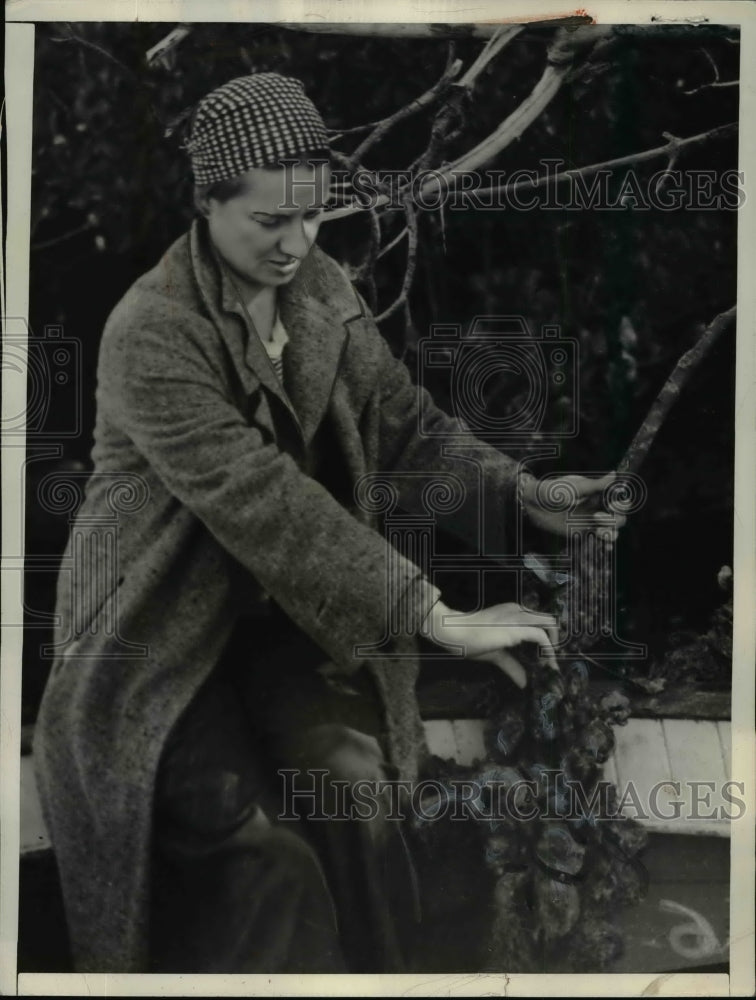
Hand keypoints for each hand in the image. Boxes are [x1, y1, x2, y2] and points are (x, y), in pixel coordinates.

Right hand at [421, 600, 558, 688]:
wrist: (455, 631)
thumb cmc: (469, 639)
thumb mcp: (495, 654)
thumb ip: (512, 665)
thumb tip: (524, 683)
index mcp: (513, 612)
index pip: (538, 621)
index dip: (546, 638)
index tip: (546, 658)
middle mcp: (519, 611)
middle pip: (549, 620)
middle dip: (556, 639)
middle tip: (552, 659)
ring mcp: (519, 617)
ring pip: (550, 623)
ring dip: (555, 644)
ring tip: (551, 663)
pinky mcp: (518, 628)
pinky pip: (542, 635)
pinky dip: (548, 650)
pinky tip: (548, 663)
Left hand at [519, 471, 625, 540]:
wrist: (534, 504)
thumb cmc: (553, 490)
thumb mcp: (575, 487)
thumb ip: (596, 485)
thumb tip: (615, 475)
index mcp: (598, 494)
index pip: (620, 500)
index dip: (622, 505)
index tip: (613, 505)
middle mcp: (598, 507)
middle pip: (619, 517)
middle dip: (615, 520)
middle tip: (596, 517)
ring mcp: (591, 521)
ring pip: (612, 530)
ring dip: (611, 533)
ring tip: (598, 531)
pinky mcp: (583, 532)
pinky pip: (599, 540)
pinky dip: (606, 544)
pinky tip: (605, 546)